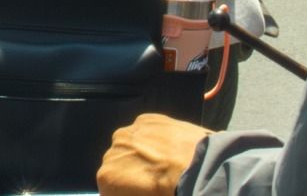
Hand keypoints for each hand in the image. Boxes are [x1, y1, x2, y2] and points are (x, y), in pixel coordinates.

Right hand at [98, 115, 212, 195]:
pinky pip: (145, 132)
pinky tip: (169, 149)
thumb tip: (137, 189)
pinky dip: (154, 139)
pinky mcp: (147, 118)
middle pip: (118, 166)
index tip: (141, 194)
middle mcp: (112, 150)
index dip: (126, 193)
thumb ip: (131, 193)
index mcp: (106, 177)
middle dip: (132, 174)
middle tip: (154, 183)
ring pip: (131, 146)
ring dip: (142, 155)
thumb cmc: (171, 193)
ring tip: (165, 165)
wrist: (200, 170)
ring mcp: (129, 131)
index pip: (110, 190)